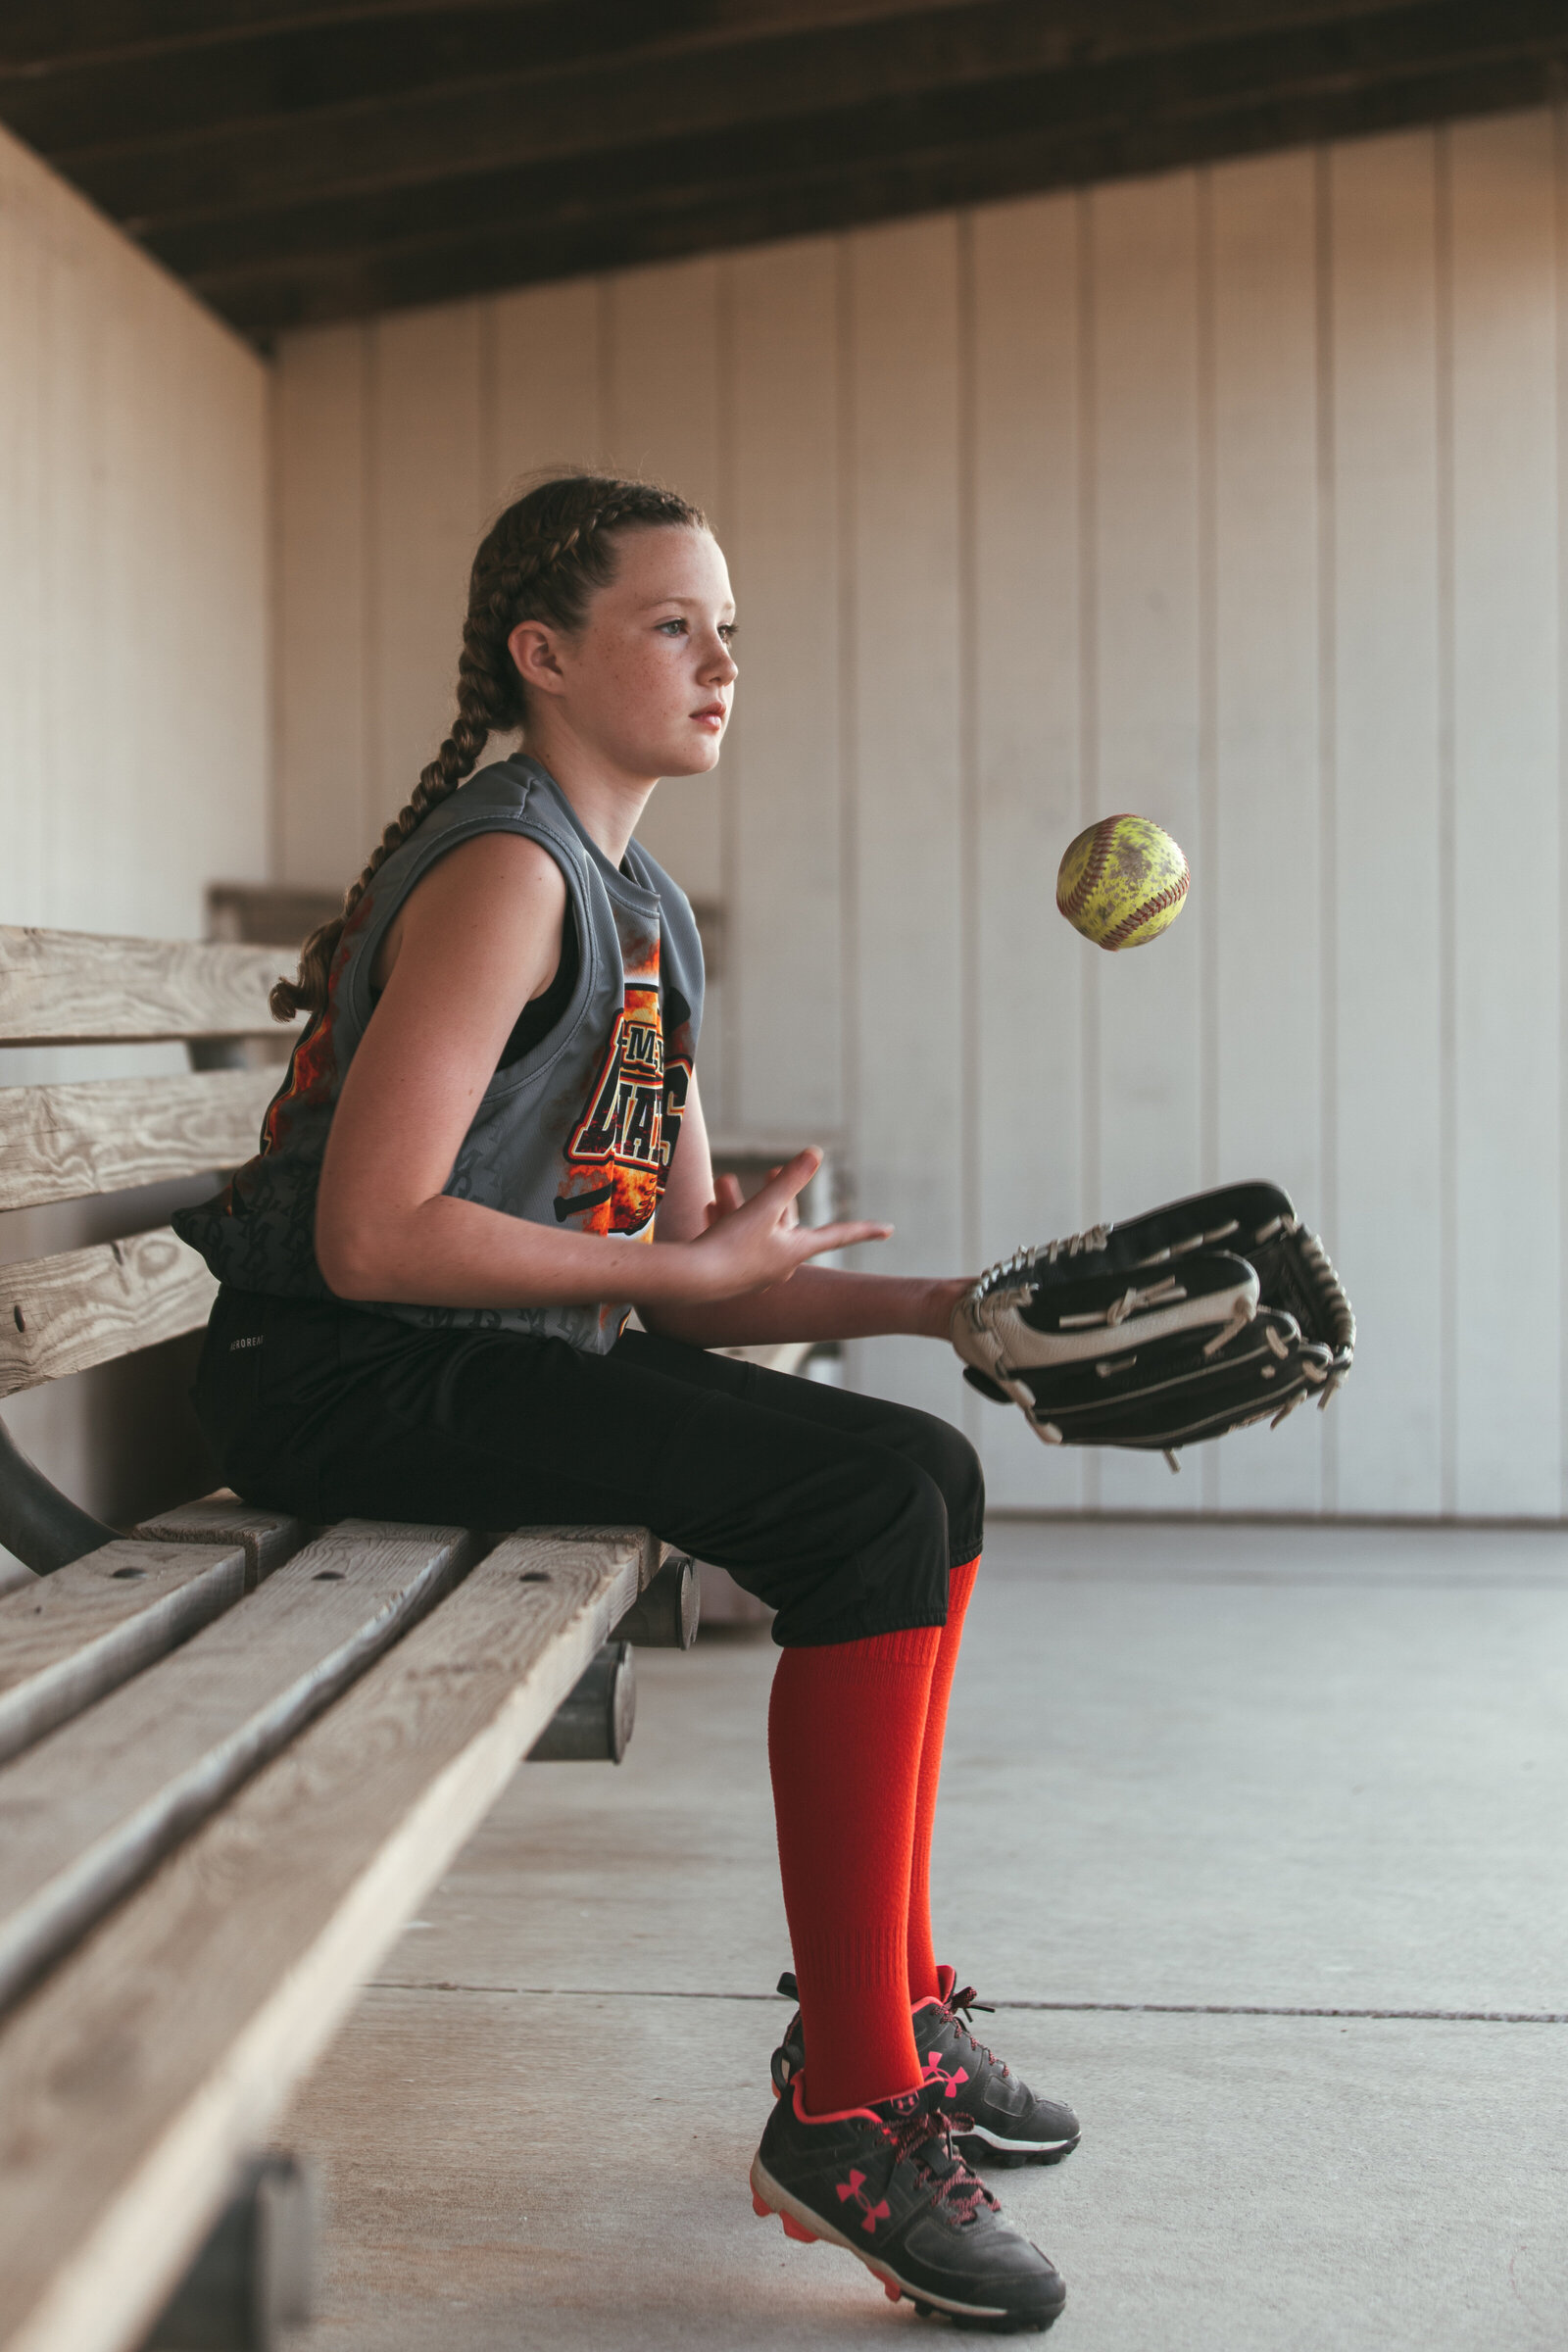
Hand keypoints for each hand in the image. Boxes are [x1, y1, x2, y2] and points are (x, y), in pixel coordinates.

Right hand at [686, 1149, 891, 1298]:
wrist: (689, 1282)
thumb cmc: (730, 1246)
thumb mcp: (764, 1207)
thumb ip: (791, 1180)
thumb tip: (817, 1151)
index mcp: (796, 1251)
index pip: (839, 1235)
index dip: (864, 1229)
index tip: (889, 1230)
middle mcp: (781, 1266)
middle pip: (786, 1222)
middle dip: (776, 1195)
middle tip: (773, 1171)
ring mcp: (756, 1273)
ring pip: (756, 1229)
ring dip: (741, 1205)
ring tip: (724, 1182)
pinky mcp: (732, 1276)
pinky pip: (735, 1243)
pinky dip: (726, 1223)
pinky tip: (710, 1208)